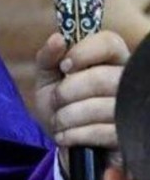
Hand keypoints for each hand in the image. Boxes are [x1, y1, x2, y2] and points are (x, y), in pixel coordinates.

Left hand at [27, 31, 128, 174]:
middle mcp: (128, 80)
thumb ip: (48, 57)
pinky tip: (65, 136)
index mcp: (110, 59)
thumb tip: (57, 38)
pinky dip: (77, 134)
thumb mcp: (47, 79)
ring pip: (103, 107)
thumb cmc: (59, 104)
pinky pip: (105, 132)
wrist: (64, 141)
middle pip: (104, 78)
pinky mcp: (129, 134)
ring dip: (69, 116)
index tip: (64, 67)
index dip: (84, 52)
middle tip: (56, 100)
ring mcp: (132, 108)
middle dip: (68, 91)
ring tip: (58, 121)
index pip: (109, 42)